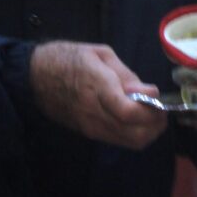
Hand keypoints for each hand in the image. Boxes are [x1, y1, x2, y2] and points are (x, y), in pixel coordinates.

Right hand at [30, 41, 167, 149]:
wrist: (35, 77)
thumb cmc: (70, 59)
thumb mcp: (101, 54)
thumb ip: (126, 75)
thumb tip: (149, 92)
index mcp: (98, 87)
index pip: (128, 112)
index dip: (150, 109)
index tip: (157, 96)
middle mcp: (95, 113)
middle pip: (135, 134)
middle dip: (155, 125)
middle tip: (160, 109)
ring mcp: (91, 127)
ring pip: (130, 142)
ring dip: (148, 131)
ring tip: (151, 114)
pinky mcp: (89, 134)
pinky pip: (119, 140)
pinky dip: (135, 134)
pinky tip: (137, 119)